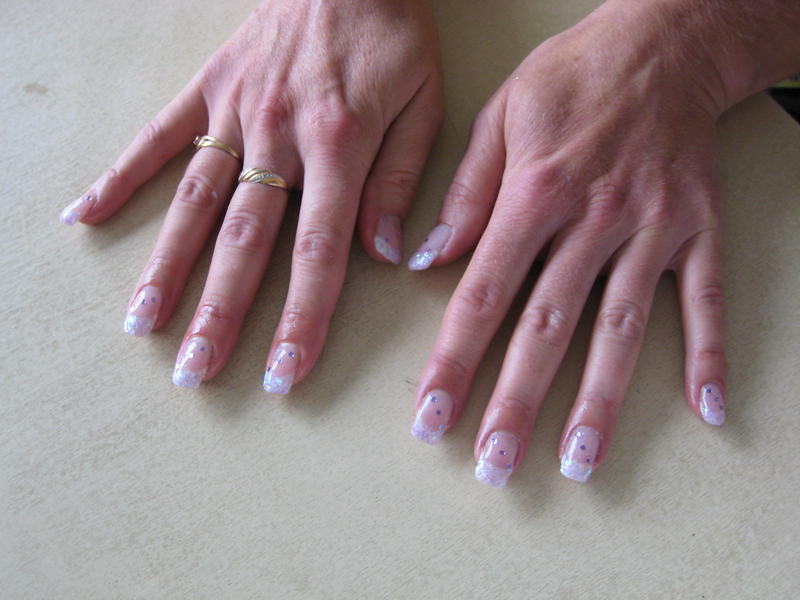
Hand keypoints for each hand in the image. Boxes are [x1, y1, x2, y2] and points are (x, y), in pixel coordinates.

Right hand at [60, 0, 442, 390]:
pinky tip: (84, 215)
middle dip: (220, 314)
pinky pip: (158, 138)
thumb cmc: (393, 34)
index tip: (282, 373)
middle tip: (194, 372)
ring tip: (141, 323)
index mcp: (339, 146)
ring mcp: (236, 113)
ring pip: (196, 203)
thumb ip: (400, 180)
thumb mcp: (423, 102)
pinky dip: (121, 177)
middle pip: (244, 242)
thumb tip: (382, 254)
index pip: (318, 252)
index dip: (302, 318)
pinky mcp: (209, 90)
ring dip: (168, 267)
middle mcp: (278, 136)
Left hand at [408, 0, 731, 484]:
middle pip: (547, 327)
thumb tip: (429, 260)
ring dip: (599, 400)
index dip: (453, 361)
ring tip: (580, 462)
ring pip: (621, 329)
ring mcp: (653, 229)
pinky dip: (709, 353)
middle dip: (515, 402)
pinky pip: (707, 299)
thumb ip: (466, 194)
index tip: (431, 417)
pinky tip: (708, 410)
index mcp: (535, 194)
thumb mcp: (499, 117)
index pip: (482, 295)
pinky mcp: (700, 229)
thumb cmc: (572, 78)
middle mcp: (593, 220)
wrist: (663, 42)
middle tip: (492, 466)